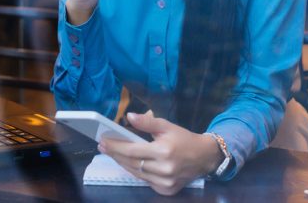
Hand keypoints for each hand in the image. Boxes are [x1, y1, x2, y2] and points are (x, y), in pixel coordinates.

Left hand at [99, 111, 222, 195]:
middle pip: (131, 163)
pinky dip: (135, 172)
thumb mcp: (167, 126)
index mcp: (164, 151)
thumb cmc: (184, 139)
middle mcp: (164, 169)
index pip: (132, 150)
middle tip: (103, 146)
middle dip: (115, 154)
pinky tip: (128, 163)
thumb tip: (129, 116)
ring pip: (136, 173)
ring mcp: (165, 182)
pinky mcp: (166, 190)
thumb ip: (147, 122)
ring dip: (122, 163)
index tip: (103, 140)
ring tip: (112, 153)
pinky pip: (145, 181)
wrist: (204, 157)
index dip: (116, 146)